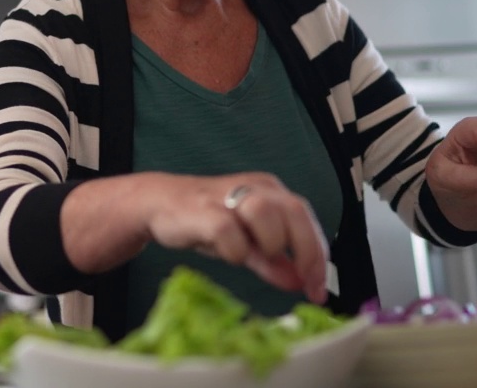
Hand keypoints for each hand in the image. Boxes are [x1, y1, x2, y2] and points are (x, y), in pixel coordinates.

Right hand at [143, 172, 328, 303]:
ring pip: (265, 212)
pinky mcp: (202, 209)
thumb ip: (273, 262)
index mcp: (269, 191)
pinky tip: (228, 254)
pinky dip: (234, 250)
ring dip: (269, 243)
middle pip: (295, 210)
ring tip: (253, 256)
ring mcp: (226, 195)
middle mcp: (253, 187)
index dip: (318, 256)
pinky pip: (227, 230)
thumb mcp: (245, 243)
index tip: (318, 289)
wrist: (158, 203)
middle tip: (302, 284)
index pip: (306, 218)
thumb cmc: (205, 220)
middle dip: (306, 252)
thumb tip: (300, 282)